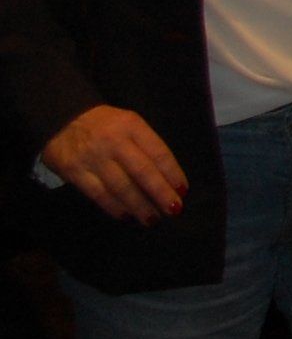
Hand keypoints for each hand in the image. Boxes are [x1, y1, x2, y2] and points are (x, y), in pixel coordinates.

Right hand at [41, 105, 187, 223]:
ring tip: (151, 219)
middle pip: (142, 171)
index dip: (172, 173)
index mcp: (132, 126)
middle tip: (173, 210)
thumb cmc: (105, 125)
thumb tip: (167, 178)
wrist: (62, 119)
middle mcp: (113, 141)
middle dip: (160, 193)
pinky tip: (126, 215)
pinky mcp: (73, 172)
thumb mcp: (129, 123)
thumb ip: (145, 145)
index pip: (158, 152)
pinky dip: (114, 207)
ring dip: (139, 206)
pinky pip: (98, 194)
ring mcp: (92, 157)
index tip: (183, 191)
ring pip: (121, 187)